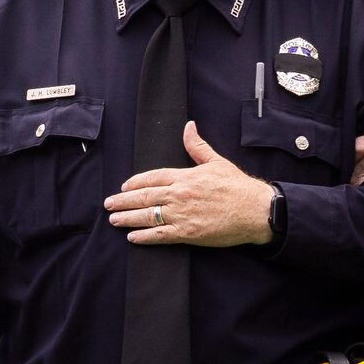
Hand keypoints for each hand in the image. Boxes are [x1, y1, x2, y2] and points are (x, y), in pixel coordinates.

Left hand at [102, 122, 273, 247]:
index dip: (135, 182)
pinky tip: (132, 237)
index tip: (123, 187)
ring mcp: (182, 215)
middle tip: (108, 205)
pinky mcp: (188, 233)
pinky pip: (160, 235)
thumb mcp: (217, 162)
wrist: (255, 210)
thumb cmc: (238, 186)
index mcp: (185, 176)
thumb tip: (189, 127)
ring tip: (114, 219)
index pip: (153, 177)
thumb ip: (198, 146)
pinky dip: (144, 236)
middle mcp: (179, 194)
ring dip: (128, 218)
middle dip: (123, 201)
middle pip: (145, 196)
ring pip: (148, 215)